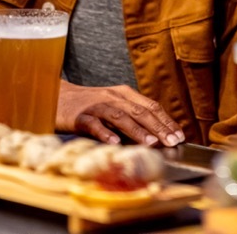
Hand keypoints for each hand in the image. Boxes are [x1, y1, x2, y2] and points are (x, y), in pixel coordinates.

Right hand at [56, 82, 185, 145]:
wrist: (57, 96)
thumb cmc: (89, 105)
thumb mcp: (114, 105)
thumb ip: (132, 115)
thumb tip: (157, 134)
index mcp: (124, 94)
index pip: (151, 106)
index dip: (166, 120)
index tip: (180, 135)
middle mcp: (113, 97)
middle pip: (140, 111)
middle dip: (158, 127)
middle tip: (172, 141)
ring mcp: (96, 105)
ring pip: (120, 116)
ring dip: (137, 130)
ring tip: (151, 142)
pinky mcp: (79, 116)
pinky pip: (94, 124)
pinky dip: (105, 133)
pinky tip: (114, 142)